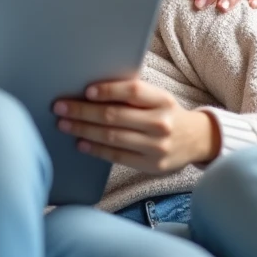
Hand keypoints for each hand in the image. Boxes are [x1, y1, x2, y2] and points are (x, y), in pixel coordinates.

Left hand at [53, 79, 219, 173]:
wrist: (196, 140)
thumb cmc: (166, 113)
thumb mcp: (157, 98)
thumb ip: (132, 94)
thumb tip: (90, 91)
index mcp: (162, 100)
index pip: (132, 91)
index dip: (108, 90)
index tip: (86, 91)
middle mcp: (161, 123)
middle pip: (115, 116)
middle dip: (82, 112)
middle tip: (59, 107)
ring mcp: (157, 147)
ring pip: (112, 137)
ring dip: (83, 130)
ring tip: (64, 124)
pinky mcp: (151, 165)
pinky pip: (117, 156)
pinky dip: (96, 149)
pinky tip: (81, 143)